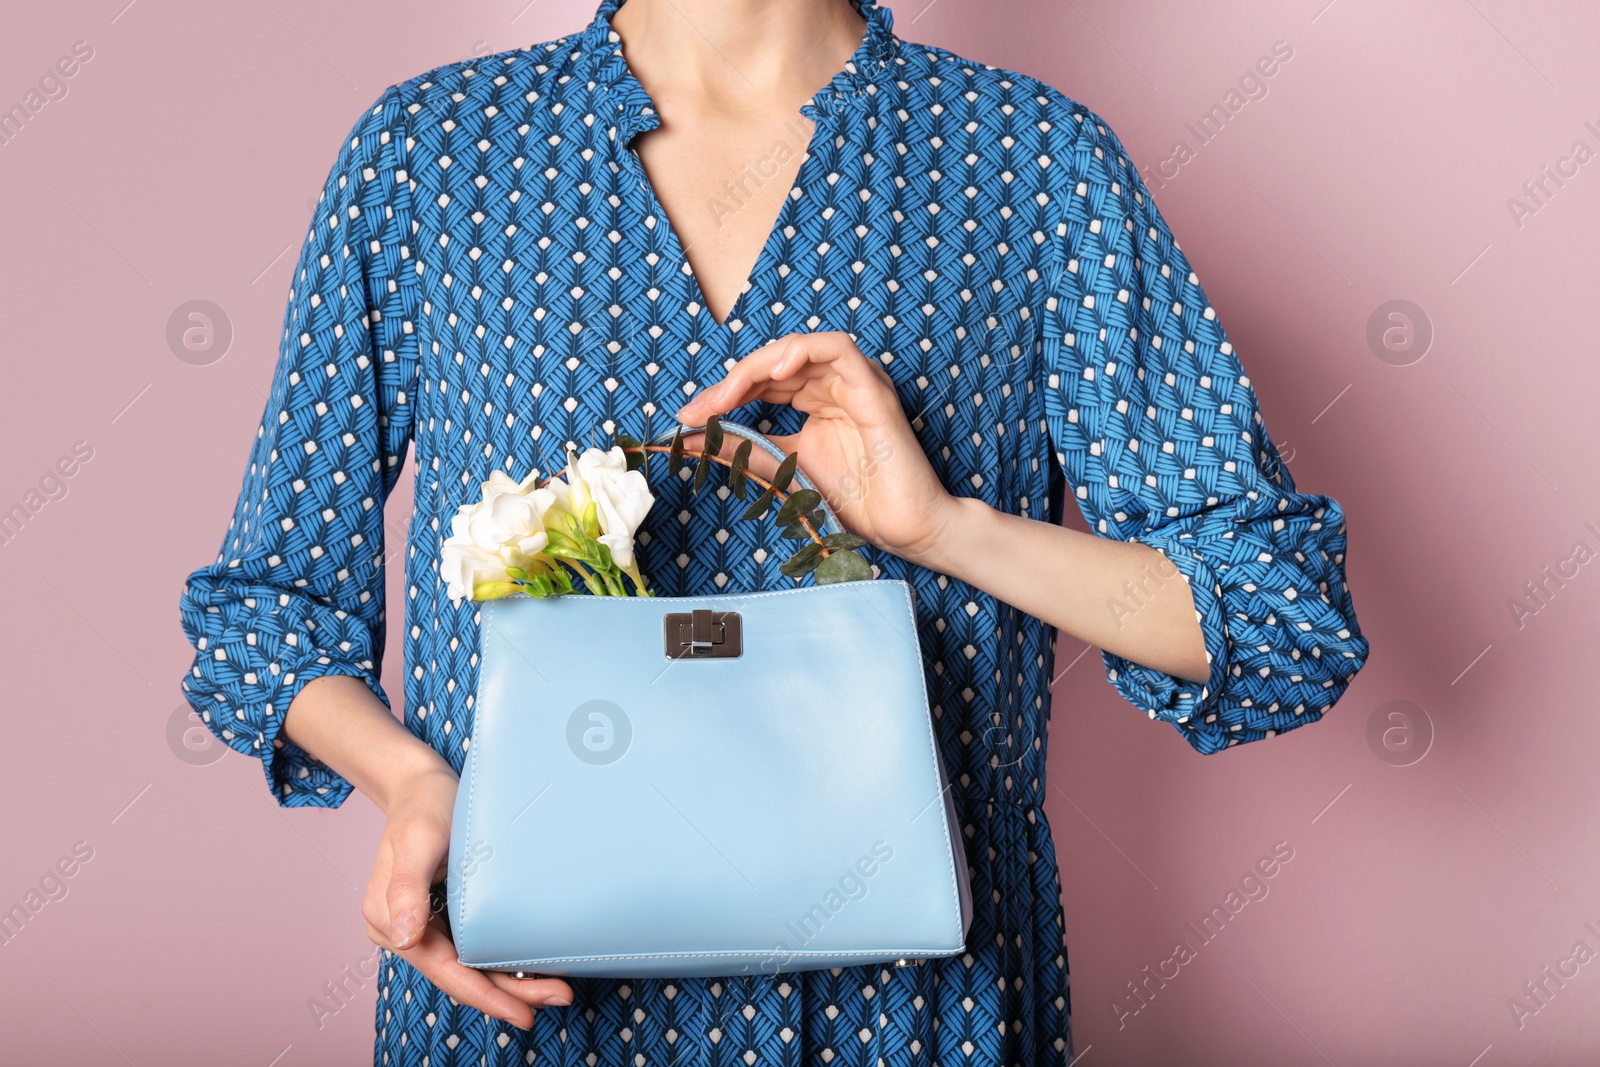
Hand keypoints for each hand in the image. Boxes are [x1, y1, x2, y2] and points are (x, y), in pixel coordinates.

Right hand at [361, 766, 572, 1028]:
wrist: (419, 782)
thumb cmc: (422, 804)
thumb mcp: (419, 837)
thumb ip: (406, 885)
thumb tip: (401, 935)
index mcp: (390, 919)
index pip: (445, 970)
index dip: (485, 995)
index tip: (523, 1011)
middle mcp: (404, 928)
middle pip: (461, 974)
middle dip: (508, 994)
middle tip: (558, 997)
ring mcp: (423, 923)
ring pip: (470, 965)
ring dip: (510, 981)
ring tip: (556, 989)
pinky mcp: (442, 913)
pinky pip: (472, 946)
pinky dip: (502, 959)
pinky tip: (533, 964)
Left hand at [674, 331, 961, 566]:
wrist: (902, 528)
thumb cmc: (855, 501)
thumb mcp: (783, 469)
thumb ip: (743, 449)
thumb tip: (691, 438)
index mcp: (819, 398)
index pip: (764, 381)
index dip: (725, 392)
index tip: (689, 417)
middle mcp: (836, 385)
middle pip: (777, 362)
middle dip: (732, 382)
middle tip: (698, 410)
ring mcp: (856, 384)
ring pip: (801, 349)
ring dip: (758, 367)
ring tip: (728, 393)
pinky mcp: (874, 392)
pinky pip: (839, 351)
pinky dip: (805, 351)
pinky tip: (774, 372)